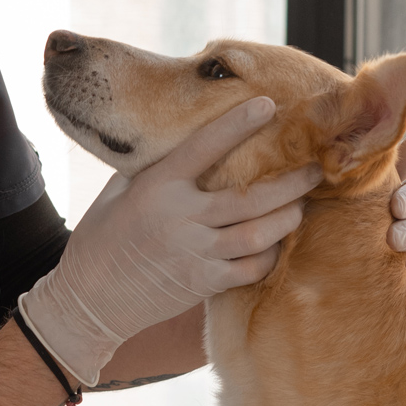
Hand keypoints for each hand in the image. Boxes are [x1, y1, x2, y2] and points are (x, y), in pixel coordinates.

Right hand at [19, 97, 322, 385]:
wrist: (89, 300)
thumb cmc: (100, 239)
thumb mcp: (116, 192)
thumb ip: (151, 167)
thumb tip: (183, 138)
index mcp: (156, 188)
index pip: (204, 147)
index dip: (238, 124)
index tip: (269, 105)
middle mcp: (180, 219)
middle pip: (250, 198)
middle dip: (291, 182)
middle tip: (315, 169)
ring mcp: (194, 254)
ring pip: (259, 234)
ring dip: (288, 218)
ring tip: (302, 205)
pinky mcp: (202, 283)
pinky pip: (250, 268)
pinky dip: (270, 255)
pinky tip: (276, 242)